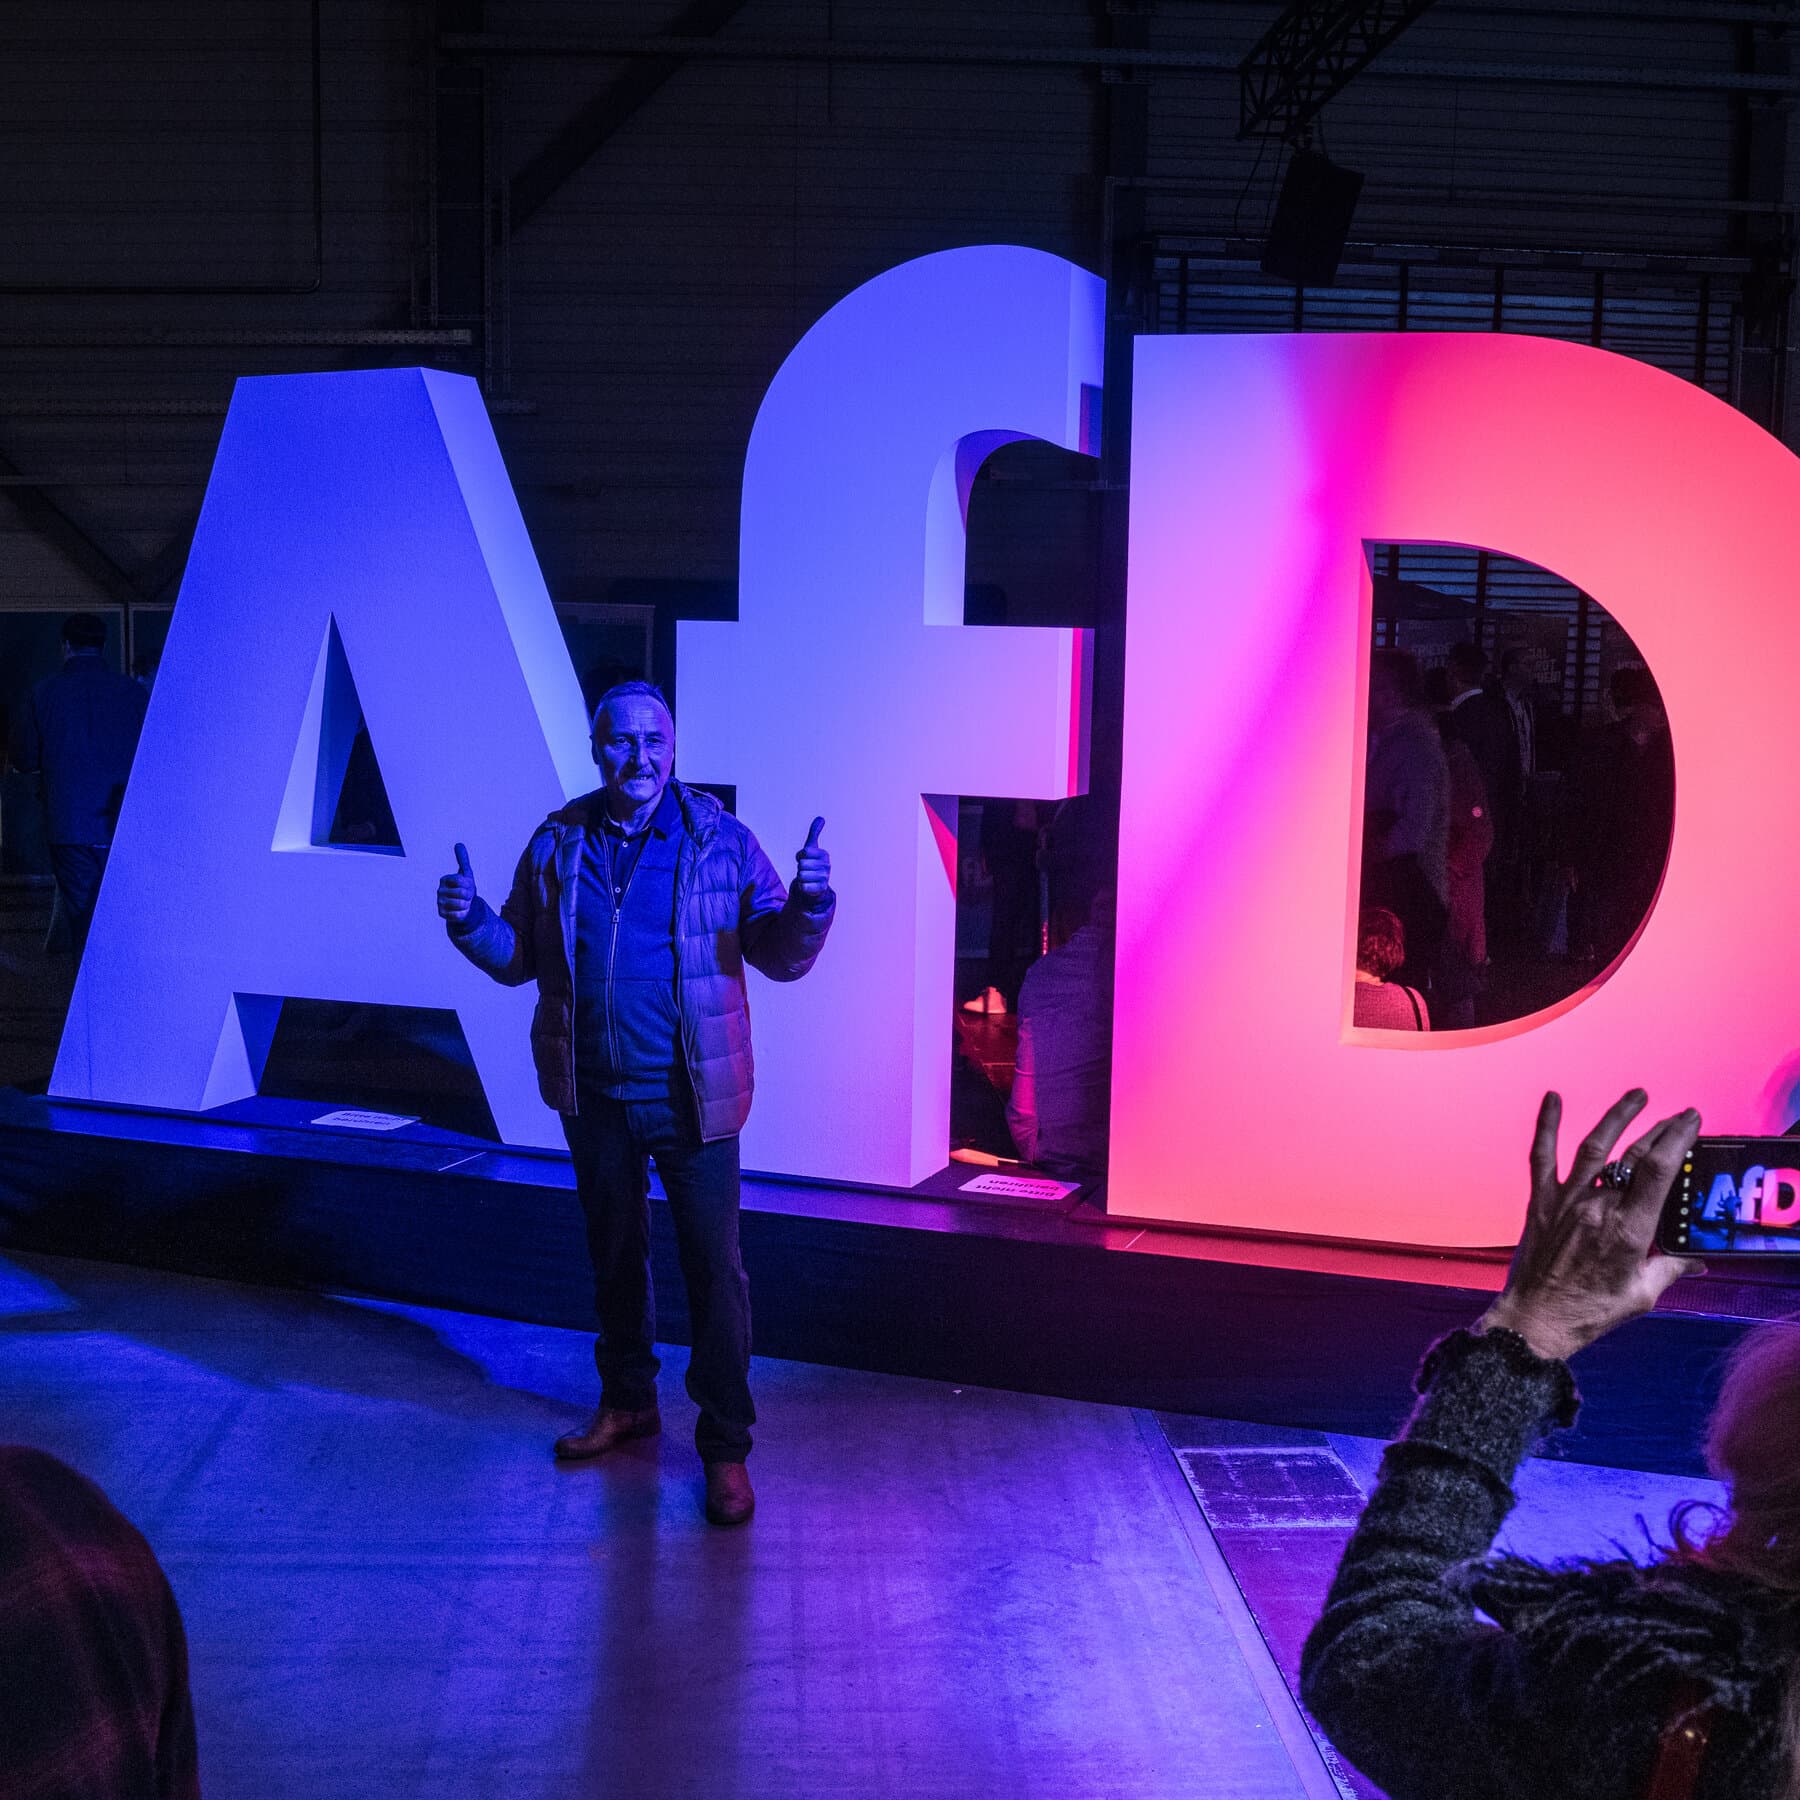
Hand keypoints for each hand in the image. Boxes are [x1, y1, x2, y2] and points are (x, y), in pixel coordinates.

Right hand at [438, 842, 477, 921]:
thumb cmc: (466, 888)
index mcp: (445, 879)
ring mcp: (439, 902)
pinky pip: (458, 915)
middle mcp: (439, 890)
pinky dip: (463, 913)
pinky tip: (461, 911)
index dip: (469, 884)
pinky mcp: (442, 914)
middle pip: (462, 893)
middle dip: (469, 895)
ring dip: (467, 905)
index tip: (468, 886)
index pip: (460, 880)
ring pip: (460, 904)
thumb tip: (459, 844)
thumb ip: (463, 859)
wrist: (465, 905)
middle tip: (467, 896)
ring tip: (464, 903)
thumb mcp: (466, 873)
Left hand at [794, 817, 830, 901]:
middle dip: (800, 868)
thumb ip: (815, 832)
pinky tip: (807, 886)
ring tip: (807, 877)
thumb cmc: (812, 863)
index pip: (804, 852)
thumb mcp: (811, 847)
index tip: (804, 859)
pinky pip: (803, 886)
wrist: (816, 883)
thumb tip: (821, 818)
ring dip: (800, 877)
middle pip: (802, 864)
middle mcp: (827, 866)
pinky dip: (802, 886)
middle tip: (806, 870)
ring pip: (801, 875)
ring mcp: (825, 878)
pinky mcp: (821, 889)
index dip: (800, 856)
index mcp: (824, 854)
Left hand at [1477, 1089, 1703, 1361]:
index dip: (1676, 1139)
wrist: (1535, 1321)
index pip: (1658, 1171)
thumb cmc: (1589, 1313)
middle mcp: (1597, 1208)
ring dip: (1617, 1117)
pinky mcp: (1540, 1203)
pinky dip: (1546, 1126)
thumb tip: (1696, 1260)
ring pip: (1594, 1148)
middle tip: (1679, 1115)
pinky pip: (1542, 1157)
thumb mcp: (1641, 1295)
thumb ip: (1670, 1269)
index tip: (1690, 1121)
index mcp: (1628, 1230)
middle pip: (1634, 1156)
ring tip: (1638, 1095)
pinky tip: (1552, 1098)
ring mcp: (1566, 1202)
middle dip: (1660, 1130)